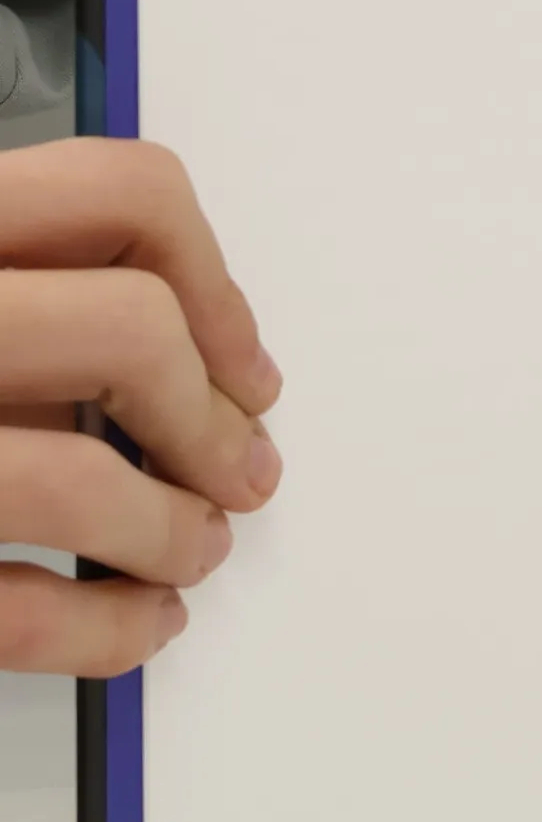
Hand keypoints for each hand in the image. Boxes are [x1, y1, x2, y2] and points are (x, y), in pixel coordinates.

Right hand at [0, 140, 282, 676]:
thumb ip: (23, 294)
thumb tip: (199, 352)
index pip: (115, 192)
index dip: (213, 281)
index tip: (240, 362)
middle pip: (126, 331)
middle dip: (210, 416)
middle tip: (237, 466)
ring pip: (83, 482)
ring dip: (176, 530)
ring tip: (191, 546)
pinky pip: (14, 611)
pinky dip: (110, 628)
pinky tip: (137, 620)